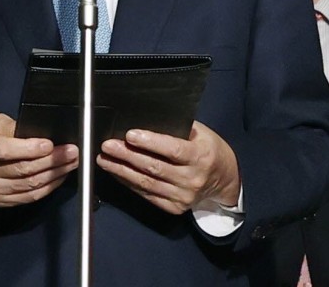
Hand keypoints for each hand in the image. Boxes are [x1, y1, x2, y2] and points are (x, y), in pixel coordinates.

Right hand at [0, 114, 78, 207]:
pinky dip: (48, 187)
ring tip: (72, 163)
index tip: (50, 144)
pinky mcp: (1, 201)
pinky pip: (29, 197)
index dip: (29, 148)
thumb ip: (14, 128)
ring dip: (55, 174)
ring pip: (29, 185)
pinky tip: (60, 177)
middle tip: (72, 151)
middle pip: (23, 170)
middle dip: (52, 160)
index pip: (6, 150)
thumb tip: (42, 133)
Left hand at [96, 121, 239, 214]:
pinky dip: (129, 183)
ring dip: (122, 171)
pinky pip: (147, 195)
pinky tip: (116, 173)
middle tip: (108, 146)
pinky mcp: (174, 208)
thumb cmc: (209, 150)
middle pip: (154, 167)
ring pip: (146, 183)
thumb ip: (177, 128)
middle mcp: (192, 179)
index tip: (130, 135)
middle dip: (127, 156)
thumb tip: (145, 120)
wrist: (224, 180)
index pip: (173, 150)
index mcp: (201, 156)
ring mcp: (183, 196)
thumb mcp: (201, 133)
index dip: (150, 142)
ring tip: (104, 159)